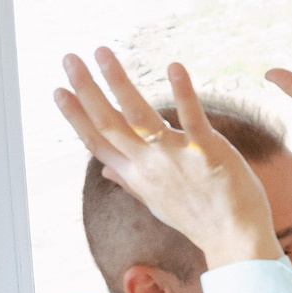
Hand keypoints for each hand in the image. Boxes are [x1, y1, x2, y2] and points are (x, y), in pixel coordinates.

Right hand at [55, 50, 276, 270]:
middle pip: (109, 122)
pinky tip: (173, 66)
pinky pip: (192, 118)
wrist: (234, 240)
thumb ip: (129, 180)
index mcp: (135, 175)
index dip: (75, 115)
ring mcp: (176, 157)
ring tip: (102, 52)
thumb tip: (103, 170)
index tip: (57, 90)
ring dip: (118, 81)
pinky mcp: (208, 150)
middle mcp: (148, 165)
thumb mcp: (156, 201)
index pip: (96, 141)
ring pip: (139, 115)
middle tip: (69, 58)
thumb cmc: (196, 217)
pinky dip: (183, 92)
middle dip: (86, 89)